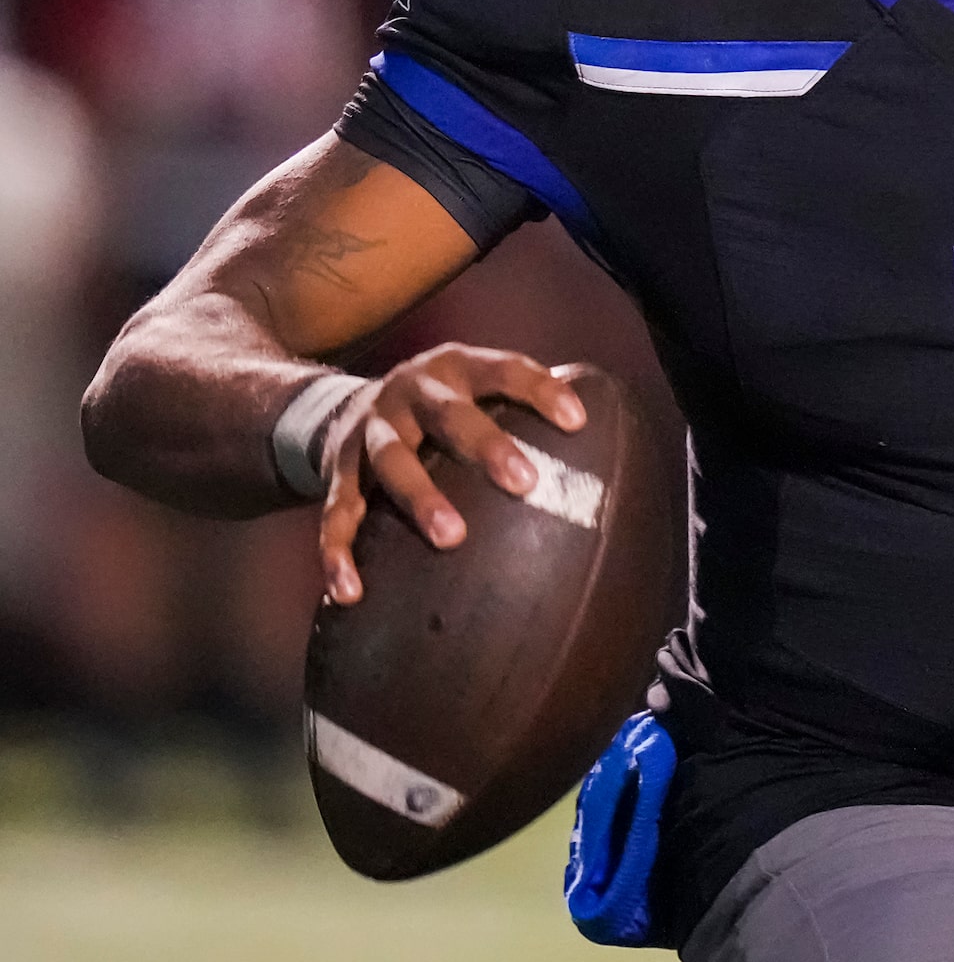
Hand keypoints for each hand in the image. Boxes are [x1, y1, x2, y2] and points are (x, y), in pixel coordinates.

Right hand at [320, 345, 587, 604]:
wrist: (338, 406)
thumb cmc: (443, 407)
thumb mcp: (477, 389)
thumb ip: (526, 405)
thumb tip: (609, 438)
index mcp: (457, 368)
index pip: (506, 370)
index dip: (541, 390)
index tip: (578, 421)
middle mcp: (411, 393)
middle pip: (449, 414)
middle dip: (485, 445)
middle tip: (524, 483)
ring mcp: (369, 430)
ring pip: (390, 461)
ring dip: (420, 498)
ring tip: (452, 538)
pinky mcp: (336, 471)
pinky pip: (336, 514)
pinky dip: (338, 553)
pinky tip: (352, 592)